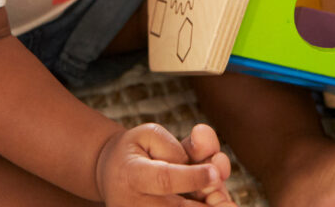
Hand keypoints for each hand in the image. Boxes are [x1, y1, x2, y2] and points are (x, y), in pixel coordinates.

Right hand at [95, 123, 228, 205]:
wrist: (110, 175)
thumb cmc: (136, 151)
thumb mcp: (149, 135)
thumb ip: (177, 148)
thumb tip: (206, 164)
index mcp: (133, 175)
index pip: (165, 179)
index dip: (192, 177)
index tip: (215, 173)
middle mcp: (136, 205)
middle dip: (209, 205)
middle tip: (223, 193)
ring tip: (224, 201)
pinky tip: (217, 203)